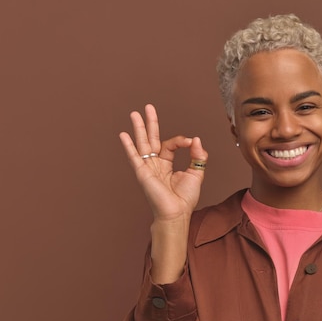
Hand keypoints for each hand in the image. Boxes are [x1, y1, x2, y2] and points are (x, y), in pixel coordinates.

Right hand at [119, 104, 208, 220]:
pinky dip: (128, 146)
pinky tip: (123, 135)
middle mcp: (155, 165)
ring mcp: (147, 168)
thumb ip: (198, 156)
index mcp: (166, 164)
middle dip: (150, 123)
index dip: (181, 140)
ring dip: (139, 128)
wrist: (177, 213)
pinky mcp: (142, 173)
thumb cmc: (185, 198)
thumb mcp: (196, 173)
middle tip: (148, 107)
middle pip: (151, 139)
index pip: (170, 144)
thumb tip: (196, 139)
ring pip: (142, 144)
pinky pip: (134, 157)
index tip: (191, 142)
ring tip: (135, 113)